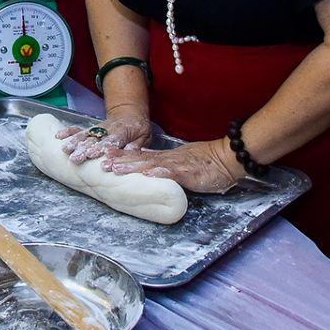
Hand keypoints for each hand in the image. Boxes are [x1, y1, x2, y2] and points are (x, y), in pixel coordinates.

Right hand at [57, 105, 149, 163]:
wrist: (131, 112)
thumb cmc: (138, 128)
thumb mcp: (144, 136)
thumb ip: (136, 146)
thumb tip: (130, 153)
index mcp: (122, 132)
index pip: (112, 141)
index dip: (104, 150)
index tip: (98, 161)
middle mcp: (107, 129)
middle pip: (95, 139)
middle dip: (85, 149)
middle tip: (76, 158)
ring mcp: (98, 128)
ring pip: (85, 134)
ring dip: (75, 141)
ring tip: (65, 150)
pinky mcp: (92, 128)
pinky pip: (80, 129)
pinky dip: (69, 131)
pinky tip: (59, 136)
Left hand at [103, 137, 242, 194]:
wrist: (228, 157)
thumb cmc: (207, 162)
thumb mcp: (182, 161)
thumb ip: (164, 164)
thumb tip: (146, 165)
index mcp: (166, 158)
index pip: (140, 156)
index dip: (122, 156)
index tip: (105, 156)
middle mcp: (168, 159)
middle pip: (139, 158)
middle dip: (119, 161)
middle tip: (101, 162)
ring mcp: (177, 164)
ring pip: (150, 164)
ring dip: (132, 166)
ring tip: (115, 168)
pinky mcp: (188, 172)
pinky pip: (172, 172)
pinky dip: (159, 172)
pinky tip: (147, 174)